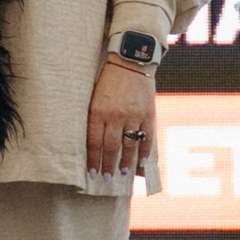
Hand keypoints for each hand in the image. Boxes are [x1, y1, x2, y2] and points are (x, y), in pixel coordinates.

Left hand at [86, 58, 156, 182]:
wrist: (130, 61)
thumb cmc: (108, 81)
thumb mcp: (95, 98)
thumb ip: (95, 119)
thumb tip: (95, 144)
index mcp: (98, 112)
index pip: (94, 142)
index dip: (92, 160)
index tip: (91, 173)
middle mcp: (115, 116)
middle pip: (111, 148)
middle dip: (107, 165)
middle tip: (106, 178)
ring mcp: (133, 116)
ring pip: (129, 146)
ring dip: (125, 162)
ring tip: (122, 173)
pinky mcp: (148, 114)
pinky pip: (147, 138)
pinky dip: (145, 152)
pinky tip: (142, 162)